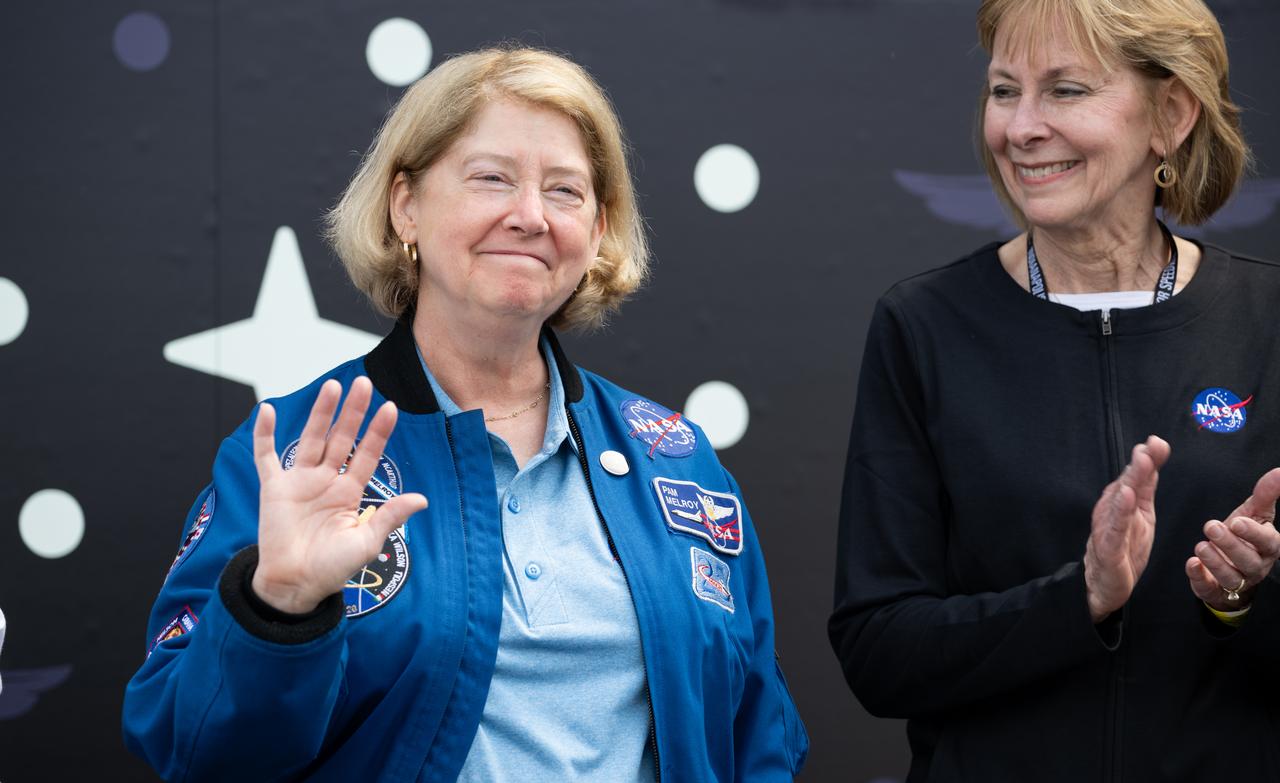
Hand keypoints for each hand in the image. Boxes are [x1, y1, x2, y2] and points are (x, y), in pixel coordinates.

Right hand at [251, 377, 427, 613]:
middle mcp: (326, 481)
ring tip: (332, 386)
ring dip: (320, 413)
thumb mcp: (366, 543)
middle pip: (341, 438)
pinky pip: (267, 456)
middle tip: (363, 382)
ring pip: (311, 439)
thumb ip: (389, 517)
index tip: (390, 408)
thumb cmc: (332, 569)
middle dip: (352, 412)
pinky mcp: (273, 488)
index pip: (367, 454)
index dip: (378, 432)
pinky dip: (265, 435)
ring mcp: (299, 482)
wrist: (295, 586)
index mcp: (349, 492)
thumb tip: (422, 499)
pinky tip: (268, 410)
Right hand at [1084, 435, 1170, 622]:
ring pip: (1120, 502)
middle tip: (1149, 447)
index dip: (1147, 459)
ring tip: (1141, 465)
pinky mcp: (1108, 547)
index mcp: (1122, 501)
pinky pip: (1114, 528)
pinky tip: (1125, 497)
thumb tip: (1154, 452)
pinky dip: (1119, 512)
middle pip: (1127, 484)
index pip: (1136, 477)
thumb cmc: (1123, 547)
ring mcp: (1108, 527)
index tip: (1158, 442)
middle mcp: (1112, 510)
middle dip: (1139, 465)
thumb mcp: (1142, 512)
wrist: (1104, 584)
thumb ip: (1146, 484)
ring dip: (1129, 482)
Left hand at [1185, 468, 1279, 611]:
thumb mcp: (1255, 512)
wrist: (1230, 563)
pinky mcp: (1214, 589)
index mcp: (1268, 546)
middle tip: (1211, 526)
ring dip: (1215, 562)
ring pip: (1230, 577)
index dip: (1254, 533)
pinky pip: (1208, 587)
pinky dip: (1199, 577)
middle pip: (1247, 560)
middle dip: (1230, 545)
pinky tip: (1191, 564)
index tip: (1237, 521)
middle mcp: (1255, 566)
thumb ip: (1266, 493)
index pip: (1267, 542)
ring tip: (1201, 545)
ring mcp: (1236, 581)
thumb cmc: (1245, 535)